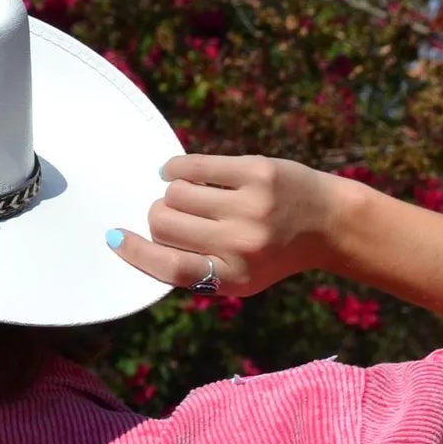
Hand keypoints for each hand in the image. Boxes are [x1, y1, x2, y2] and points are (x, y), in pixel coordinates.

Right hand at [107, 154, 442, 318]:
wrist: (327, 223)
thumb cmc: (272, 253)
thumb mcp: (239, 277)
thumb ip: (195, 268)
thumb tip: (137, 241)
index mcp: (231, 278)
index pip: (168, 267)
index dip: (134, 252)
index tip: (115, 238)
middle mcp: (239, 244)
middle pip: (164, 223)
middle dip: (158, 218)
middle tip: (173, 217)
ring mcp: (249, 205)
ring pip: (175, 192)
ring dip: (172, 193)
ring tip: (188, 197)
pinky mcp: (255, 171)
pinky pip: (193, 165)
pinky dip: (176, 168)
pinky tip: (176, 171)